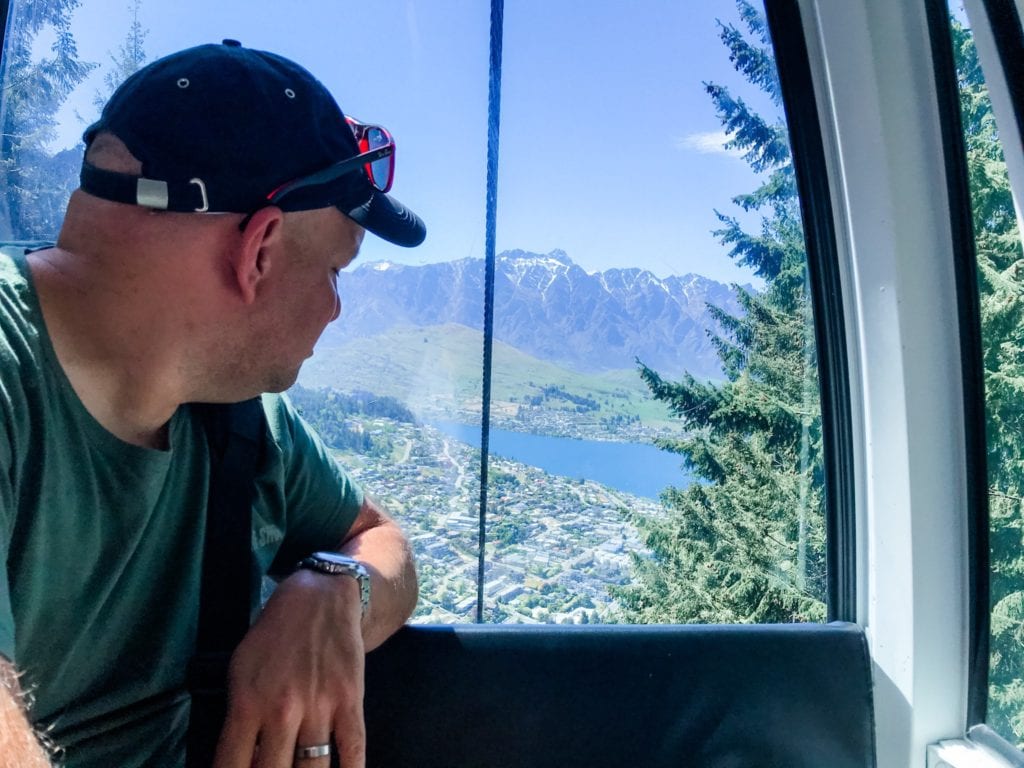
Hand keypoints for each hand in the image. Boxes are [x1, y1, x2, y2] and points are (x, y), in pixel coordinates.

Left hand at [211, 569, 365, 767]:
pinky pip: (353, 750)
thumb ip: (238, 717)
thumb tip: (241, 761)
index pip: (231, 766)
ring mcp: (320, 707)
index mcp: (248, 703)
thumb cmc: (274, 635)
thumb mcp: (240, 669)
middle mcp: (283, 710)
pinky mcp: (351, 701)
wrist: (321, 598)